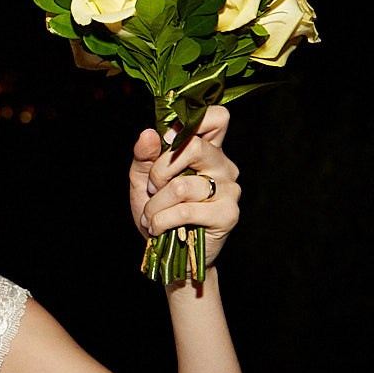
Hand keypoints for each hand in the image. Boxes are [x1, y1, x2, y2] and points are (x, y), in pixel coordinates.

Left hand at [130, 104, 240, 268]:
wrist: (169, 255)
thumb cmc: (159, 212)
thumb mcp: (144, 181)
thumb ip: (145, 156)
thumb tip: (150, 134)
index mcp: (207, 150)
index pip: (216, 117)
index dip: (192, 122)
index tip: (167, 143)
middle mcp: (223, 165)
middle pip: (194, 146)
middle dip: (160, 170)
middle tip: (153, 188)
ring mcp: (229, 190)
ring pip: (182, 186)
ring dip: (156, 205)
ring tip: (151, 216)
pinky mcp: (228, 214)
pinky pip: (185, 210)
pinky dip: (162, 220)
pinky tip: (158, 227)